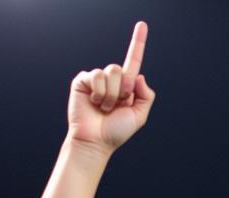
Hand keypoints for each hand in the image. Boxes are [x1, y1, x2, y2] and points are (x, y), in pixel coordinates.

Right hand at [67, 22, 155, 151]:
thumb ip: (145, 96)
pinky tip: (94, 103)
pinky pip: (96, 76)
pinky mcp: (83, 81)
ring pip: (110, 73)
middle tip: (116, 106)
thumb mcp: (138, 116)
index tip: (142, 24)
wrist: (96, 141)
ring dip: (110, 94)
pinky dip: (99, 92)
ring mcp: (97, 80)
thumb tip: (139, 75)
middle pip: (121, 69)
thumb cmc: (116, 132)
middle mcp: (112, 80)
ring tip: (104, 108)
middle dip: (122, 90)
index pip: (133, 61)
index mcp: (126, 87)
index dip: (138, 43)